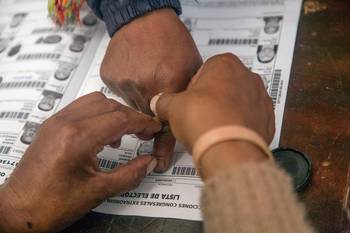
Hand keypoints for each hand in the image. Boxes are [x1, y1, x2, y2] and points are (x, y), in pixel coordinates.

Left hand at [0, 92, 160, 232]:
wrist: (18, 210)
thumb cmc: (50, 204)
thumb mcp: (98, 191)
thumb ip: (130, 174)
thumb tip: (149, 162)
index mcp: (77, 138)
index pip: (120, 118)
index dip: (143, 122)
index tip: (155, 127)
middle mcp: (65, 122)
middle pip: (110, 105)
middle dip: (131, 116)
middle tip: (144, 132)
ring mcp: (56, 121)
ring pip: (95, 101)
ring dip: (115, 112)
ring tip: (125, 133)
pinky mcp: (51, 125)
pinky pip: (81, 108)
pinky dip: (98, 114)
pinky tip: (103, 135)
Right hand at [100, 8, 201, 171]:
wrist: (144, 17)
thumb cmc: (171, 39)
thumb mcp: (191, 68)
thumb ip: (187, 97)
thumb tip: (183, 122)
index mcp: (170, 83)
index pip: (166, 126)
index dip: (162, 147)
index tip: (158, 162)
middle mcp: (145, 86)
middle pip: (146, 119)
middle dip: (152, 116)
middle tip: (156, 102)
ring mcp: (125, 82)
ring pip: (132, 107)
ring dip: (141, 100)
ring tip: (148, 78)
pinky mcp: (110, 78)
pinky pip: (120, 95)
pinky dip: (129, 89)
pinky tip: (137, 73)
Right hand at [154, 53, 274, 178]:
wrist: (228, 149)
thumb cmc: (205, 121)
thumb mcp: (172, 106)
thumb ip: (164, 101)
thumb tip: (159, 103)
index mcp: (226, 63)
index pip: (204, 70)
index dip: (193, 88)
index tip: (188, 100)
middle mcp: (248, 77)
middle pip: (223, 85)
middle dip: (211, 99)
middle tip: (198, 114)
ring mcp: (261, 99)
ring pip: (238, 102)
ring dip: (226, 112)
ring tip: (212, 127)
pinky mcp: (267, 120)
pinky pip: (250, 120)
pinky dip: (239, 126)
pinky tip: (225, 135)